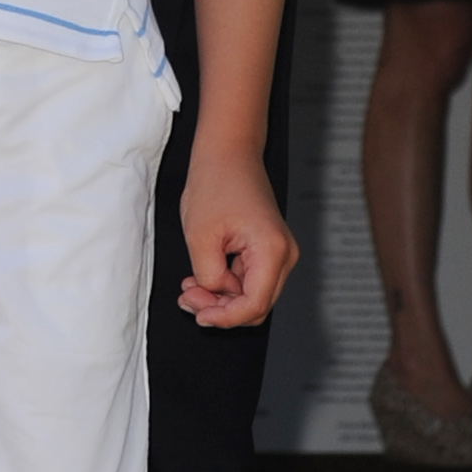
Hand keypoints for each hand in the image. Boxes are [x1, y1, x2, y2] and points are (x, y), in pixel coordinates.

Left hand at [177, 145, 298, 329]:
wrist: (227, 154)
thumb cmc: (216, 183)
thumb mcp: (200, 236)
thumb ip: (209, 275)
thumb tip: (214, 297)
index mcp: (272, 250)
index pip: (255, 305)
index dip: (225, 318)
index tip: (199, 315)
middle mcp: (283, 254)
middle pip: (256, 305)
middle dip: (220, 309)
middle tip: (188, 298)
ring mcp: (277, 253)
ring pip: (251, 296)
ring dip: (220, 298)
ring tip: (190, 287)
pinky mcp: (267, 250)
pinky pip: (248, 281)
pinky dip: (224, 285)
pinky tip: (201, 278)